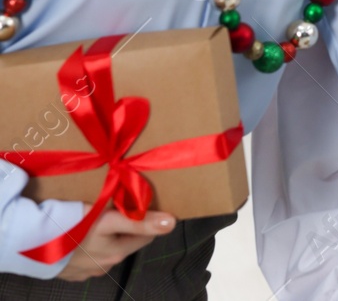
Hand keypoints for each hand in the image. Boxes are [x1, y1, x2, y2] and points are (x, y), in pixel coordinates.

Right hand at [57, 210, 175, 280]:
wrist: (28, 244)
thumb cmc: (72, 228)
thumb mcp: (108, 220)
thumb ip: (139, 222)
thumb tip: (171, 223)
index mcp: (118, 253)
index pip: (145, 234)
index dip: (146, 218)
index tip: (142, 204)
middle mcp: (104, 266)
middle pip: (125, 242)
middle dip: (125, 227)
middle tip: (115, 208)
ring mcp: (84, 272)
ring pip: (104, 250)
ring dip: (104, 238)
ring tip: (93, 221)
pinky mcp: (67, 272)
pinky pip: (84, 258)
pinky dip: (85, 247)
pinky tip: (77, 236)